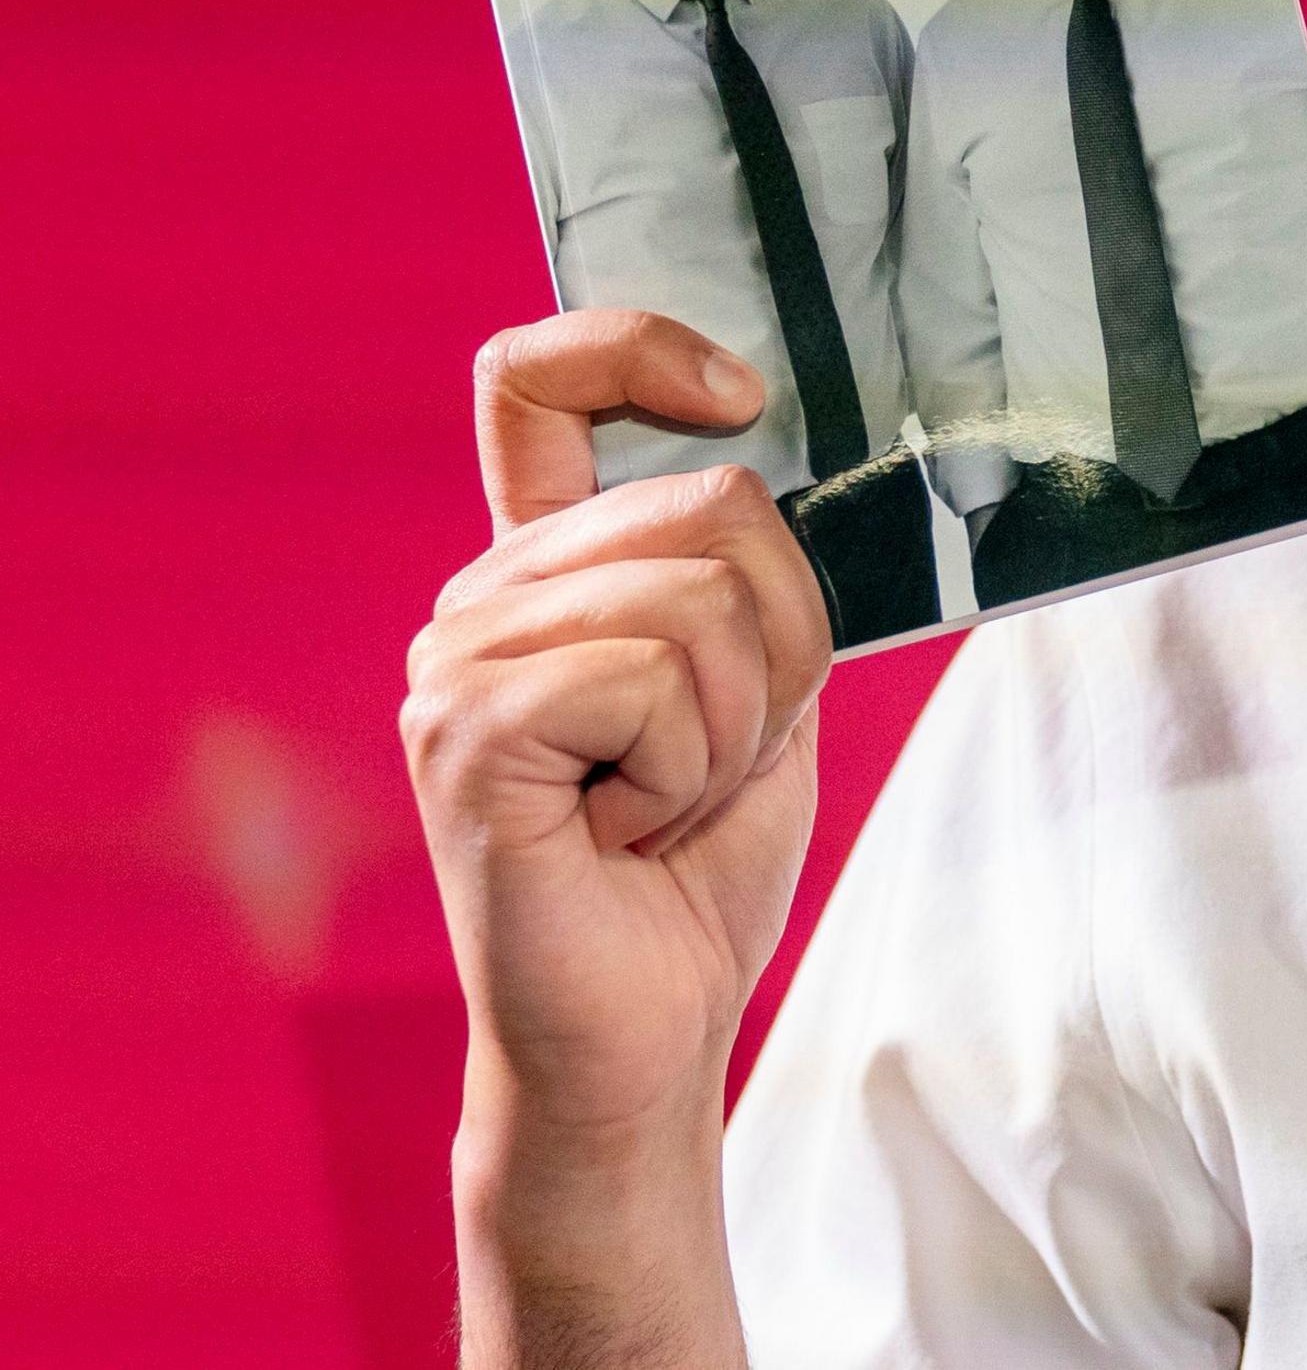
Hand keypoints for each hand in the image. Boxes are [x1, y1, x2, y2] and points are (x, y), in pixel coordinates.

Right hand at [402, 310, 825, 1366]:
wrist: (647, 1027)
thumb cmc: (699, 865)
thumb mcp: (762, 683)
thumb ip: (748, 572)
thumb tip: (772, 451)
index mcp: (548, 568)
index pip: (539, 380)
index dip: (636, 347)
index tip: (739, 397)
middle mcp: (482, 598)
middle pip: (709, 503)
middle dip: (783, 640)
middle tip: (721, 752)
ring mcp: (456, 663)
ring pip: (696, 596)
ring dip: (742, 719)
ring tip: (670, 798)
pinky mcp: (463, 733)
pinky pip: (649, 679)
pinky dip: (690, 765)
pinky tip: (629, 827)